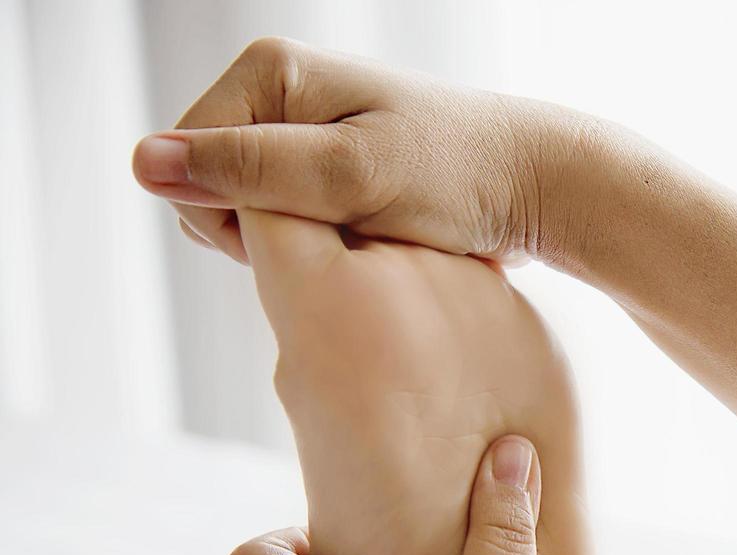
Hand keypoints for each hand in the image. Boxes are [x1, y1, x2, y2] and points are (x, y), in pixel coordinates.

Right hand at [132, 37, 600, 265]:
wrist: (533, 186)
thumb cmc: (457, 178)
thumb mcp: (352, 178)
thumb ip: (251, 171)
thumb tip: (145, 162)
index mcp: (268, 73)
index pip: (183, 170)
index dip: (238, 222)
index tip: (317, 227)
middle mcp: (278, 91)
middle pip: (210, 192)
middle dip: (266, 231)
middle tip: (344, 233)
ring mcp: (302, 129)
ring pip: (246, 213)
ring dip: (294, 240)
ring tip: (360, 233)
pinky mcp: (327, 164)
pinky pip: (285, 219)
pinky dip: (317, 240)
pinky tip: (365, 237)